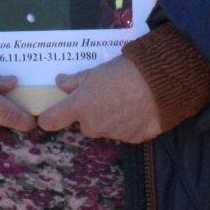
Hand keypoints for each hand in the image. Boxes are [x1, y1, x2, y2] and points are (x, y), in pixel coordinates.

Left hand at [36, 56, 162, 142]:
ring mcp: (113, 135)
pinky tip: (140, 108)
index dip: (49, 118)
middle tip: (107, 95)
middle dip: (93, 113)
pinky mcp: (134, 139)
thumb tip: (60, 82)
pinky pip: (126, 132)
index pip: (52, 120)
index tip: (50, 116)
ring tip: (128, 99)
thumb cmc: (124, 71)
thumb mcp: (96, 70)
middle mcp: (93, 125)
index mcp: (80, 107)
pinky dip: (130, 123)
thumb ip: (76, 80)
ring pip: (106, 128)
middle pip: (86, 124)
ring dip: (112, 118)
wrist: (160, 83)